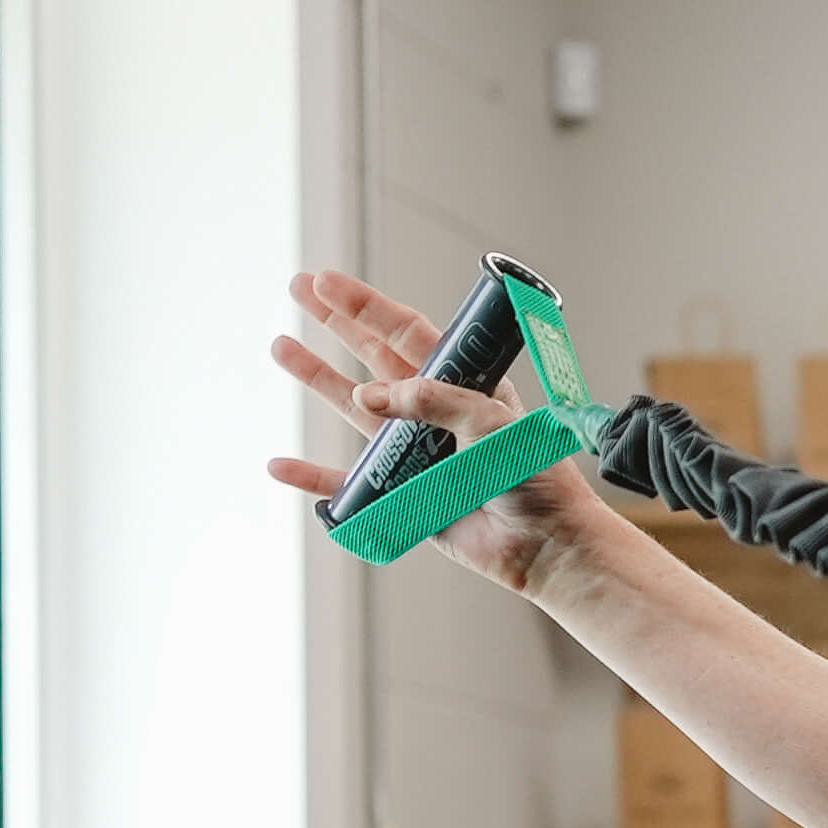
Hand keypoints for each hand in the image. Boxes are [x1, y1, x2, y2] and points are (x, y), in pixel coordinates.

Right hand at [264, 269, 612, 594]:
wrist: (547, 545)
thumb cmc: (536, 481)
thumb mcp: (490, 422)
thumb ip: (431, 401)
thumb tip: (367, 395)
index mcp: (466, 387)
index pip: (409, 334)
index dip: (368, 307)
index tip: (329, 282)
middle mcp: (437, 414)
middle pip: (375, 357)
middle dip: (338, 323)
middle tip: (300, 289)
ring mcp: (417, 454)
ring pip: (354, 409)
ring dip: (318, 379)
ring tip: (281, 348)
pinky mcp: (404, 497)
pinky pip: (349, 486)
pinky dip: (313, 479)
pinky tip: (281, 466)